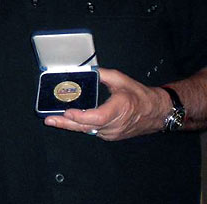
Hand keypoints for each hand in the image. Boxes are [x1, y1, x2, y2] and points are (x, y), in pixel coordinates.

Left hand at [44, 68, 169, 140]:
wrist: (157, 112)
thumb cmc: (140, 95)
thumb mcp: (121, 79)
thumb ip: (102, 74)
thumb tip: (86, 70)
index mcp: (119, 109)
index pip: (97, 117)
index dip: (81, 116)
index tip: (67, 112)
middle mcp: (115, 124)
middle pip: (87, 127)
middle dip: (66, 123)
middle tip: (49, 120)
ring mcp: (113, 133)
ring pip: (88, 131)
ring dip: (71, 126)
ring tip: (53, 120)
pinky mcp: (111, 136)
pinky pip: (93, 131)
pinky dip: (81, 126)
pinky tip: (69, 121)